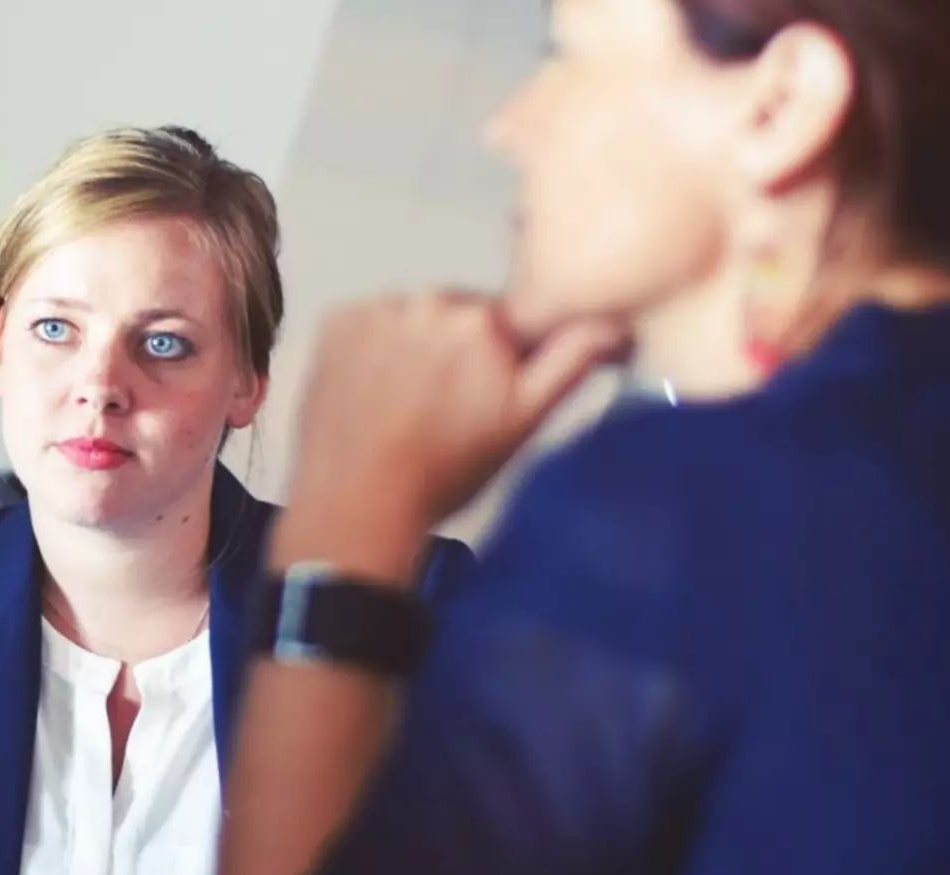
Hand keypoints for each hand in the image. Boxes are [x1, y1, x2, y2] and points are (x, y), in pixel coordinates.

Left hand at [288, 291, 626, 535]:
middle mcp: (430, 299)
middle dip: (460, 349)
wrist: (357, 501)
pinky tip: (373, 392)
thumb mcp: (523, 421)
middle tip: (445, 408)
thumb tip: (614, 321)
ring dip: (415, 346)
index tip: (488, 393)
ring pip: (413, 318)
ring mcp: (376, 308)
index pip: (511, 321)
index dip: (505, 357)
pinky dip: (373, 348)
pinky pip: (369, 323)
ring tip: (404, 405)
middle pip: (459, 315)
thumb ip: (570, 360)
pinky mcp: (335, 322)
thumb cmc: (446, 470)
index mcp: (484, 319)